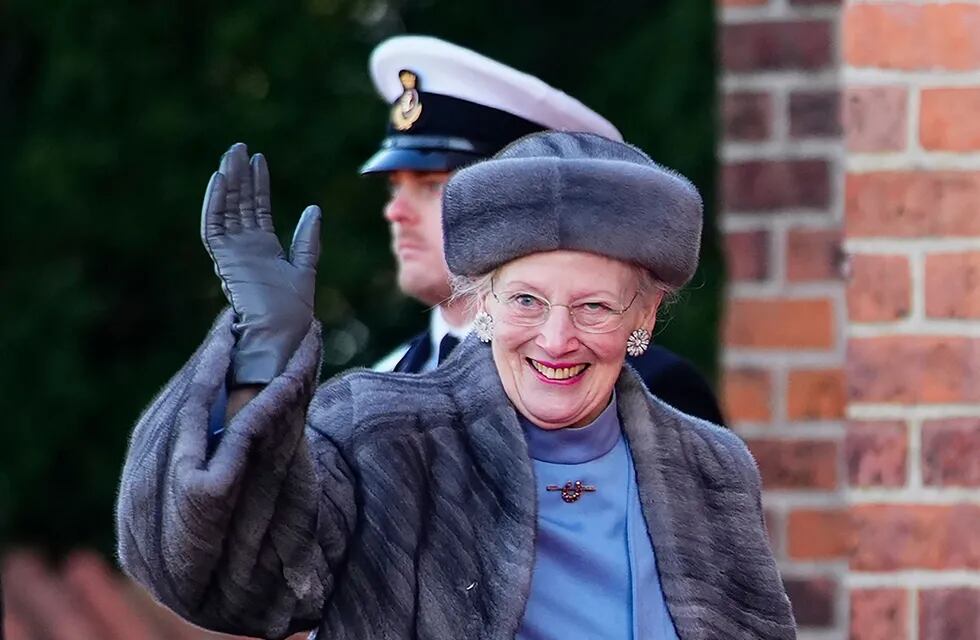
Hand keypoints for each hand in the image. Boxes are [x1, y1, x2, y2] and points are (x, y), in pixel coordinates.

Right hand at [201, 143, 320, 384]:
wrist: (281, 333)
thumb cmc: (293, 312)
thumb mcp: (305, 268)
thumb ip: (307, 240)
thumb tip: (314, 209)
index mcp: (263, 250)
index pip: (256, 209)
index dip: (257, 185)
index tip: (259, 160)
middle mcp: (245, 248)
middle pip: (238, 204)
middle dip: (239, 176)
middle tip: (239, 147)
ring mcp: (233, 253)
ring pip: (226, 210)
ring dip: (227, 182)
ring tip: (232, 154)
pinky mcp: (225, 260)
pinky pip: (215, 227)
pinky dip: (215, 203)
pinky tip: (219, 179)